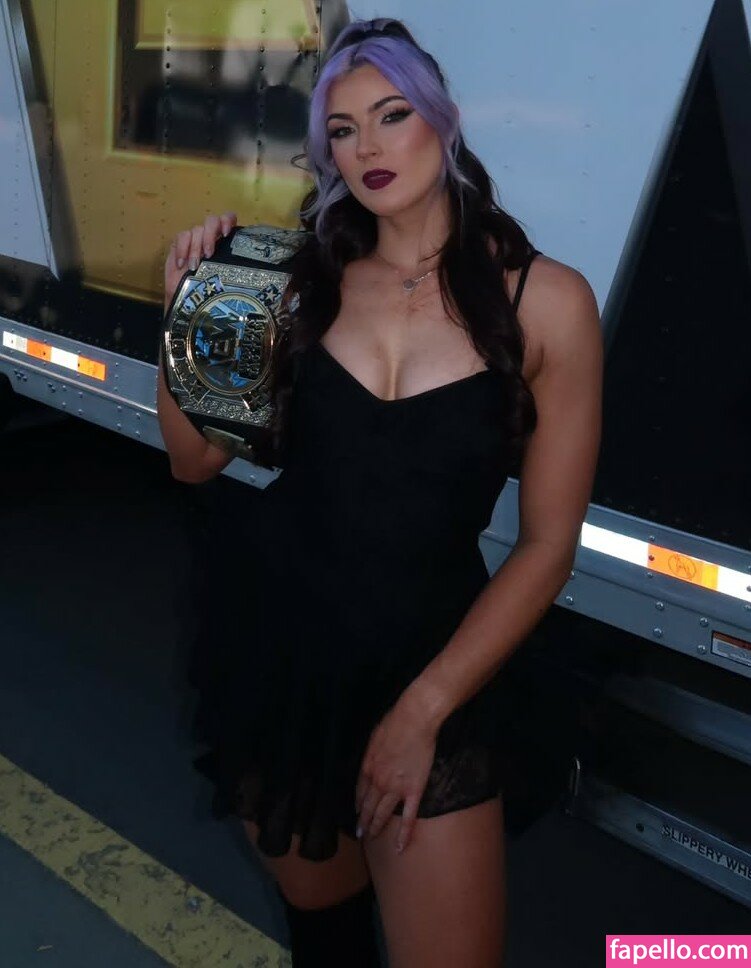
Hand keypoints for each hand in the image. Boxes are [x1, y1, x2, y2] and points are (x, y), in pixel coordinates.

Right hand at [164, 212, 236, 309]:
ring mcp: (195, 239)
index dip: (227, 220)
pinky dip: (182, 249)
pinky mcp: (180, 243)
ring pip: (196, 230)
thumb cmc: (212, 291)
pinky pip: (182, 236)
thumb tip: (249, 265)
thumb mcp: (228, 278)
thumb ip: (234, 266)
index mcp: (226, 241)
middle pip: (211, 221)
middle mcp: (212, 237)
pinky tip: (183, 264)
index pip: (228, 218)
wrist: (188, 300)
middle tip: (209, 255)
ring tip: (195, 266)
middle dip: (210, 235)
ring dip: (196, 248)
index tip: (226, 234)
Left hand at [355, 698, 438, 852]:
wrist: (413, 721)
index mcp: (367, 767)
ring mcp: (395, 789)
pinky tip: (400, 847)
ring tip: (372, 838)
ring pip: (383, 814)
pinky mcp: (413, 791)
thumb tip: (373, 756)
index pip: (359, 791)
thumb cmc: (395, 722)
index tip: (358, 812)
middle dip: (363, 821)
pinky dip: (404, 834)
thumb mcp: (374, 736)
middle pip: (368, 806)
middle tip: (361, 833)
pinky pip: (408, 817)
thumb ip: (372, 751)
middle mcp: (377, 781)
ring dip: (376, 828)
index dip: (358, 803)